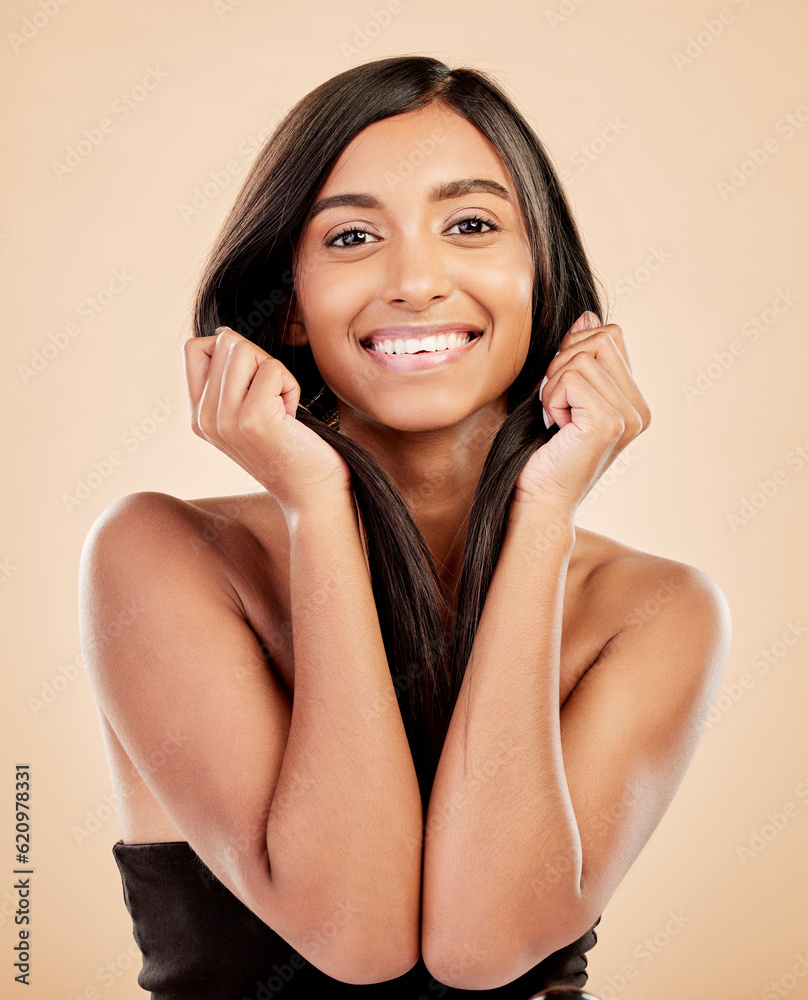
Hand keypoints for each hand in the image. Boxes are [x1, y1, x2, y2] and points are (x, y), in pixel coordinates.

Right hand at [183, 327, 351, 517]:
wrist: (312, 495)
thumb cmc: (292, 449)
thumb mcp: (248, 414)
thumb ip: (229, 380)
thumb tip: (222, 333)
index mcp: (199, 416)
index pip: (194, 348)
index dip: (231, 351)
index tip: (254, 385)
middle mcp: (204, 418)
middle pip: (224, 342)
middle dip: (259, 360)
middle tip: (274, 402)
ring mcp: (225, 419)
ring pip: (244, 349)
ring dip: (274, 373)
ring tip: (281, 409)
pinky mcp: (253, 418)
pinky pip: (271, 369)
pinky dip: (291, 387)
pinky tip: (292, 418)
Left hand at [513, 312, 650, 514]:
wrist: (537, 499)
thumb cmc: (542, 452)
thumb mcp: (561, 394)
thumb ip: (579, 356)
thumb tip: (589, 316)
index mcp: (634, 401)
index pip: (610, 335)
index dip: (574, 350)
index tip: (560, 391)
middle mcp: (640, 410)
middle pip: (601, 337)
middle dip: (562, 364)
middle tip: (555, 405)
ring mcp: (629, 416)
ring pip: (581, 357)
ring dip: (553, 386)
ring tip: (556, 420)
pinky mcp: (610, 422)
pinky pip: (572, 377)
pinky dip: (551, 398)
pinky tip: (555, 428)